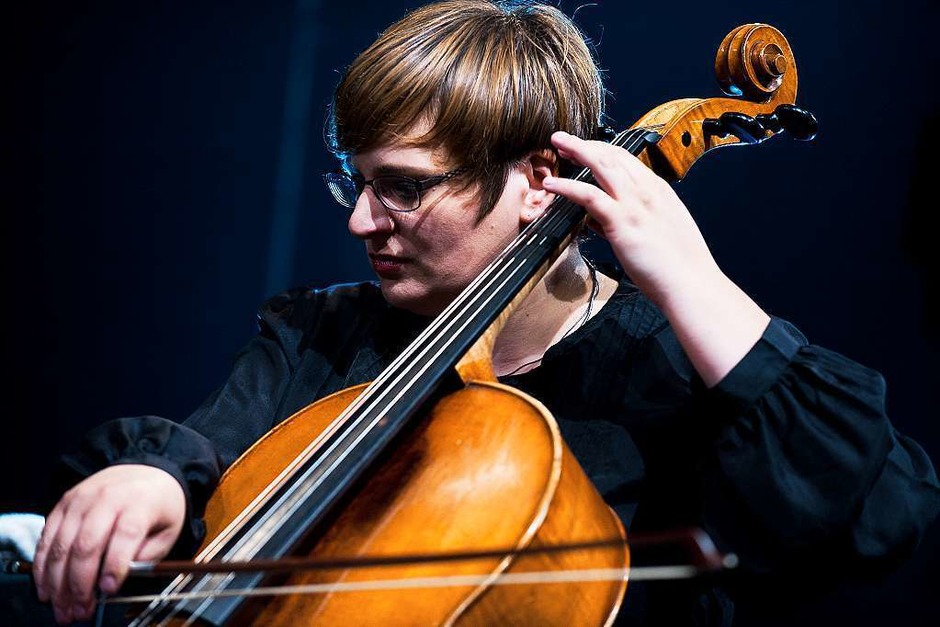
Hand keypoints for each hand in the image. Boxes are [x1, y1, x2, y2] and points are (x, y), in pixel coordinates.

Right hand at [32, 464, 185, 624]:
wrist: (147, 471)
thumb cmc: (159, 504)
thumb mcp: (169, 529)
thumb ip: (147, 556)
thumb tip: (117, 580)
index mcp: (139, 503)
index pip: (126, 534)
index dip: (115, 565)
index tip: (109, 590)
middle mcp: (108, 498)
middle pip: (87, 544)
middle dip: (80, 584)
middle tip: (79, 610)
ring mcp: (82, 499)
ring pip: (62, 544)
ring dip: (57, 582)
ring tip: (61, 607)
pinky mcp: (64, 503)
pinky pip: (47, 537)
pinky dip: (43, 566)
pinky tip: (46, 587)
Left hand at [545, 131, 718, 306]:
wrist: (692, 284)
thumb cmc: (680, 267)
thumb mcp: (660, 234)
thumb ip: (631, 223)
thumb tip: (602, 223)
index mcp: (659, 192)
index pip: (627, 160)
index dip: (602, 150)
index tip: (586, 149)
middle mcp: (647, 191)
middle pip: (612, 155)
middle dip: (586, 144)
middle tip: (565, 140)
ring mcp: (634, 204)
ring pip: (600, 165)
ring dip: (576, 150)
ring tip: (557, 144)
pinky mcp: (622, 221)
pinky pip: (588, 195)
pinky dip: (567, 186)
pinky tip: (552, 183)